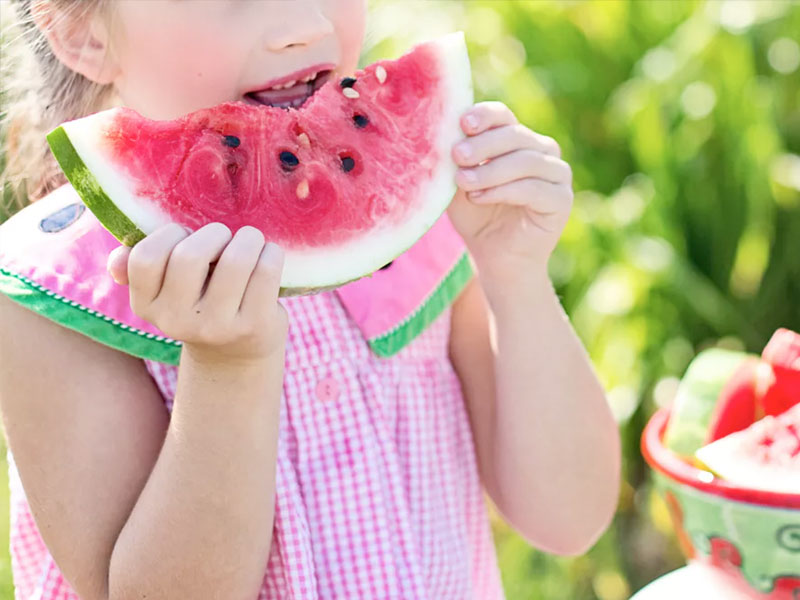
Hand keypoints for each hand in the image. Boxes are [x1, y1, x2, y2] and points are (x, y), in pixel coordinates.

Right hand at [107, 223, 287, 365]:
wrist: (237, 353)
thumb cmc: (200, 302)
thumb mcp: (166, 291)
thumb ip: (139, 269)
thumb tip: (117, 260)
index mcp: (147, 306)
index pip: (145, 258)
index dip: (170, 234)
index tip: (187, 237)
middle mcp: (177, 321)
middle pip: (190, 256)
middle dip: (214, 233)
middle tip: (225, 238)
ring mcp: (217, 327)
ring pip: (235, 260)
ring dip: (248, 239)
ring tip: (251, 242)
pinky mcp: (254, 326)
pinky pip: (265, 271)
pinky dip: (271, 253)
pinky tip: (268, 256)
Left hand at [447, 101, 572, 282]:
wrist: (496, 258)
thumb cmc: (476, 217)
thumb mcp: (459, 184)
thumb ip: (455, 160)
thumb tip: (442, 134)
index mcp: (517, 139)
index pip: (503, 116)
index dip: (484, 116)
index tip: (462, 123)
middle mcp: (542, 151)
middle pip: (515, 135)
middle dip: (483, 145)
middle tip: (457, 155)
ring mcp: (557, 174)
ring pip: (525, 160)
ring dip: (490, 171)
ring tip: (463, 182)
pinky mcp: (562, 199)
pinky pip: (534, 188)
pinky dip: (503, 191)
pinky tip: (479, 197)